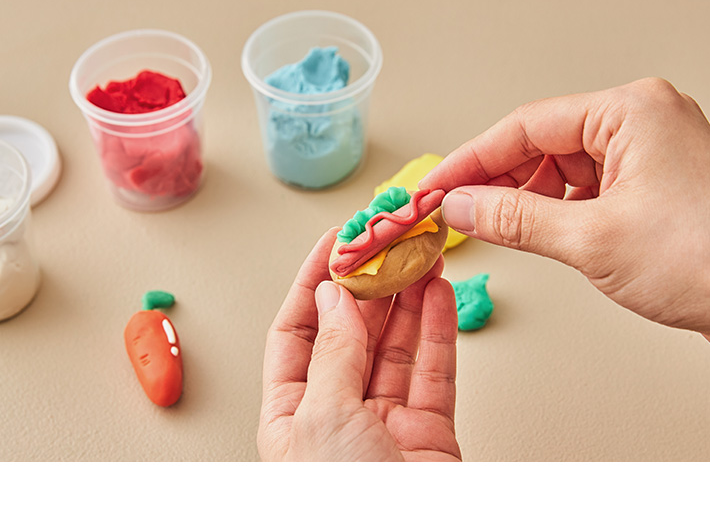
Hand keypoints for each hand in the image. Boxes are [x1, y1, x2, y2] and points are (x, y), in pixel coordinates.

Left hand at [258, 229, 461, 460]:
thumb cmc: (343, 508)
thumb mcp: (323, 417)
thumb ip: (333, 354)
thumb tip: (334, 298)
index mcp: (292, 414)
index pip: (296, 332)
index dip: (314, 284)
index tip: (336, 243)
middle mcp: (337, 414)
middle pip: (351, 333)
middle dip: (370, 284)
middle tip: (386, 243)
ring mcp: (385, 422)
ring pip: (396, 346)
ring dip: (409, 298)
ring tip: (419, 256)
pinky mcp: (429, 431)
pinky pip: (434, 370)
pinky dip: (439, 330)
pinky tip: (439, 294)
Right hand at [420, 78, 709, 337]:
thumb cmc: (708, 261)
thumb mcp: (592, 239)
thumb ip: (514, 219)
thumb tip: (461, 208)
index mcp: (630, 113)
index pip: (526, 126)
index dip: (471, 159)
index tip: (436, 185)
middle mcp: (639, 124)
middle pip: (540, 144)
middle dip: (495, 181)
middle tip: (454, 210)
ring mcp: (645, 154)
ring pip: (558, 169)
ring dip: (521, 199)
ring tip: (490, 227)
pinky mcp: (648, 185)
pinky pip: (581, 189)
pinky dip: (551, 211)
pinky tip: (532, 230)